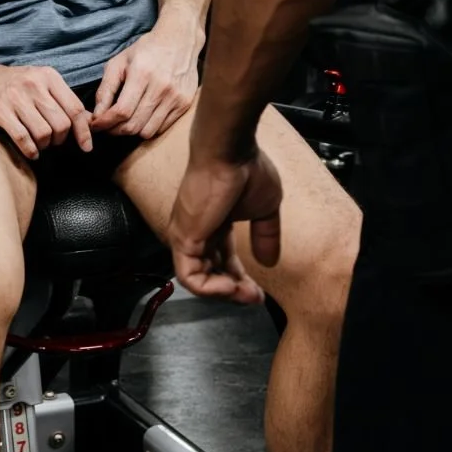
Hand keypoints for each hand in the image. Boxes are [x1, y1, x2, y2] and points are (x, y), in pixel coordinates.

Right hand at [0, 62, 92, 161]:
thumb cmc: (17, 84)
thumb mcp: (42, 83)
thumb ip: (64, 100)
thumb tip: (90, 121)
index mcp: (49, 76)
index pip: (75, 108)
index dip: (83, 131)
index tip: (86, 146)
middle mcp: (34, 85)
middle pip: (61, 124)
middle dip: (60, 139)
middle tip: (53, 141)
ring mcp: (16, 97)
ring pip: (44, 133)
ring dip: (45, 145)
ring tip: (40, 144)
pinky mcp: (0, 110)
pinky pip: (23, 137)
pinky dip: (30, 150)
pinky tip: (31, 152)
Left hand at [91, 17, 201, 141]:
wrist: (180, 40)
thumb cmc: (145, 50)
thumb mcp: (119, 63)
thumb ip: (106, 89)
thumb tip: (97, 116)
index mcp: (142, 74)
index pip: (121, 111)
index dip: (105, 123)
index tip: (95, 125)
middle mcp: (161, 87)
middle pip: (133, 125)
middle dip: (114, 131)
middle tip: (107, 127)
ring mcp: (175, 97)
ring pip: (147, 131)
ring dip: (131, 132)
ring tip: (123, 123)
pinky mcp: (185, 104)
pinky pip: (161, 128)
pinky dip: (148, 128)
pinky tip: (141, 117)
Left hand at [169, 141, 281, 303]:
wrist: (230, 152)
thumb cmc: (246, 170)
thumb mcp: (265, 208)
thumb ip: (266, 235)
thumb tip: (269, 261)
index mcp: (215, 222)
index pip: (223, 259)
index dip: (240, 279)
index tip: (259, 292)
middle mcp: (198, 231)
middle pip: (211, 272)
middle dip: (234, 290)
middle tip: (254, 299)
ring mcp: (187, 236)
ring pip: (198, 279)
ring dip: (224, 293)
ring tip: (245, 295)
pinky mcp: (183, 239)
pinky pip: (190, 277)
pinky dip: (210, 290)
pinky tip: (231, 288)